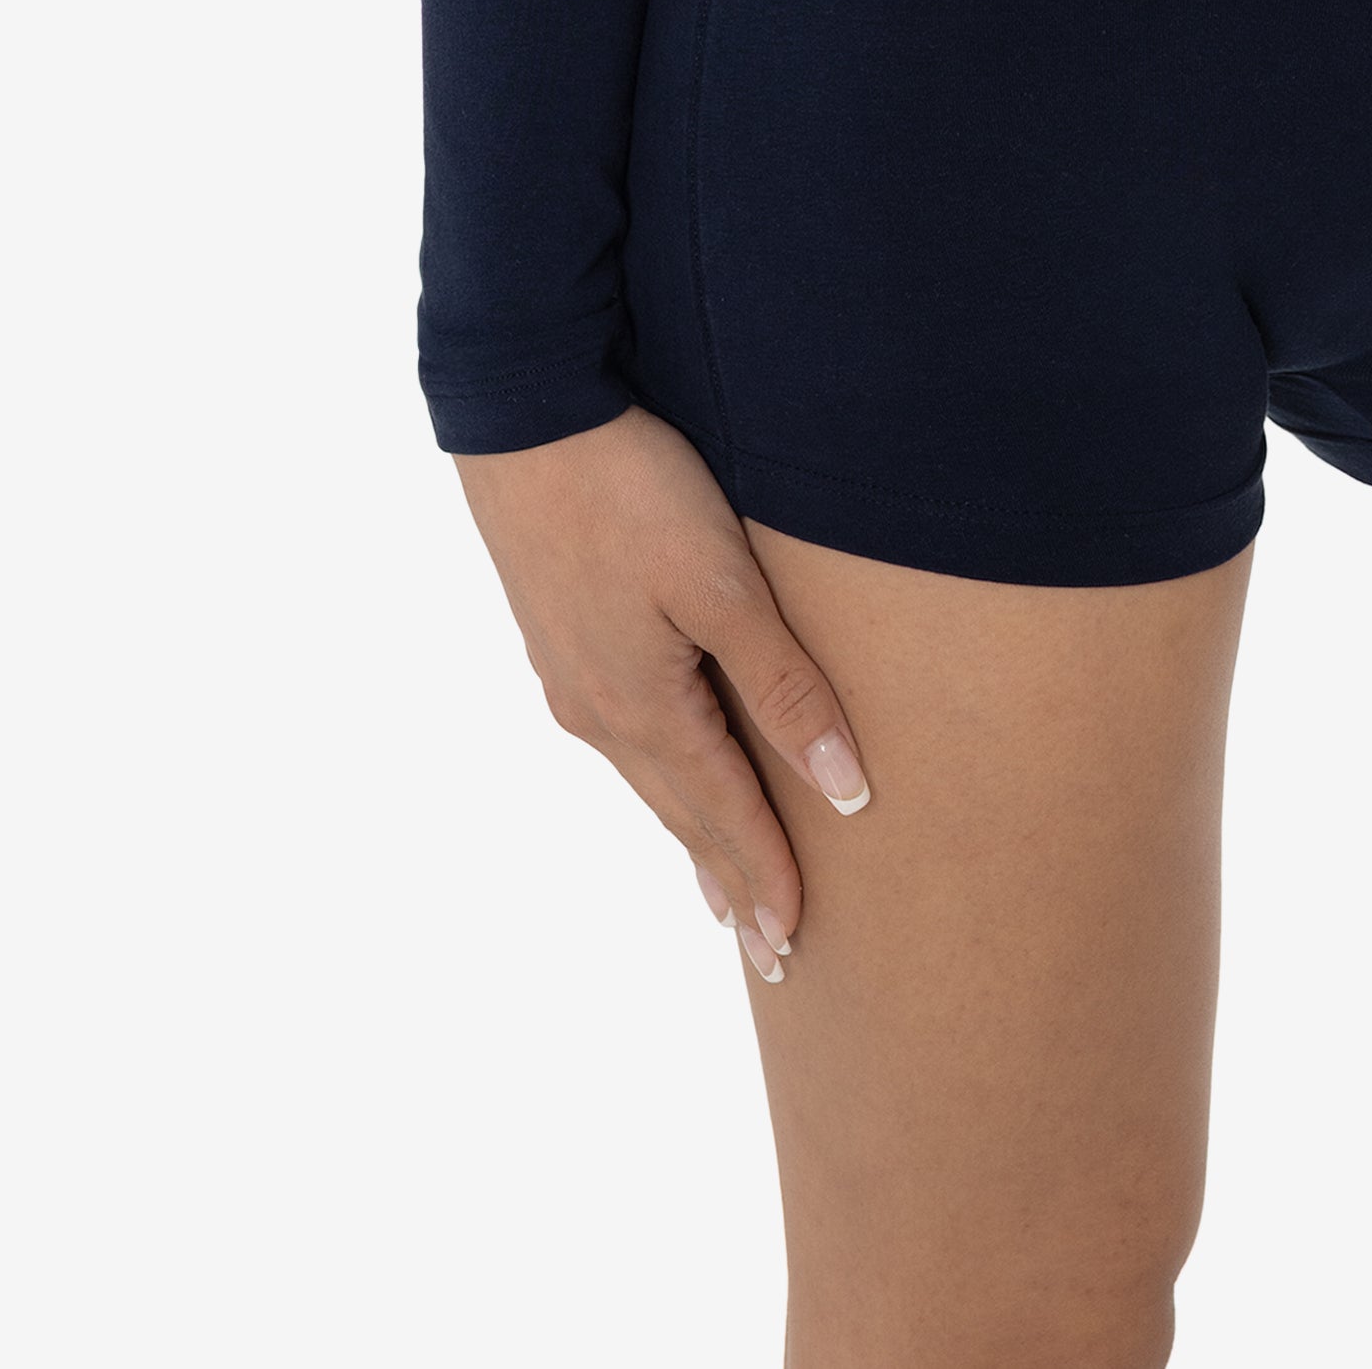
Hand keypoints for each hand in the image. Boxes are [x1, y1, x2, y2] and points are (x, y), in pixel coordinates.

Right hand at [455, 403, 869, 985]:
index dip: (767, 877)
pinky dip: (661, 782)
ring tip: (724, 893)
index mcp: (644, 708)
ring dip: (693, 836)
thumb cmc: (633, 490)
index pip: (725, 815)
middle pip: (681, 815)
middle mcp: (601, 711)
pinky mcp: (563, 641)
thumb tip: (846, 789)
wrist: (525, 419)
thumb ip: (785, 686)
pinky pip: (625, 740)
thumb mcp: (723, 585)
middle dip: (730, 881)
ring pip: (650, 779)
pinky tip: (667, 778)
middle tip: (770, 953)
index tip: (797, 946)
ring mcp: (573, 679)